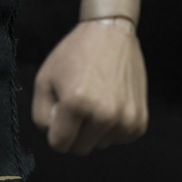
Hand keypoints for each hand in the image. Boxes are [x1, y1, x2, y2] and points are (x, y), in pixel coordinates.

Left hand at [31, 20, 147, 154]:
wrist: (111, 32)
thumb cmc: (75, 54)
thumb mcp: (44, 80)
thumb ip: (41, 116)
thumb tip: (56, 138)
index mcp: (76, 104)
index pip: (59, 144)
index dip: (55, 130)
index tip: (59, 112)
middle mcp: (104, 115)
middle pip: (79, 148)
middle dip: (73, 132)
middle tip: (77, 103)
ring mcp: (125, 119)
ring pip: (99, 145)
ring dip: (93, 129)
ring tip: (95, 97)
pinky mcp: (140, 122)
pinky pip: (117, 139)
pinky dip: (111, 127)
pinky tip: (110, 101)